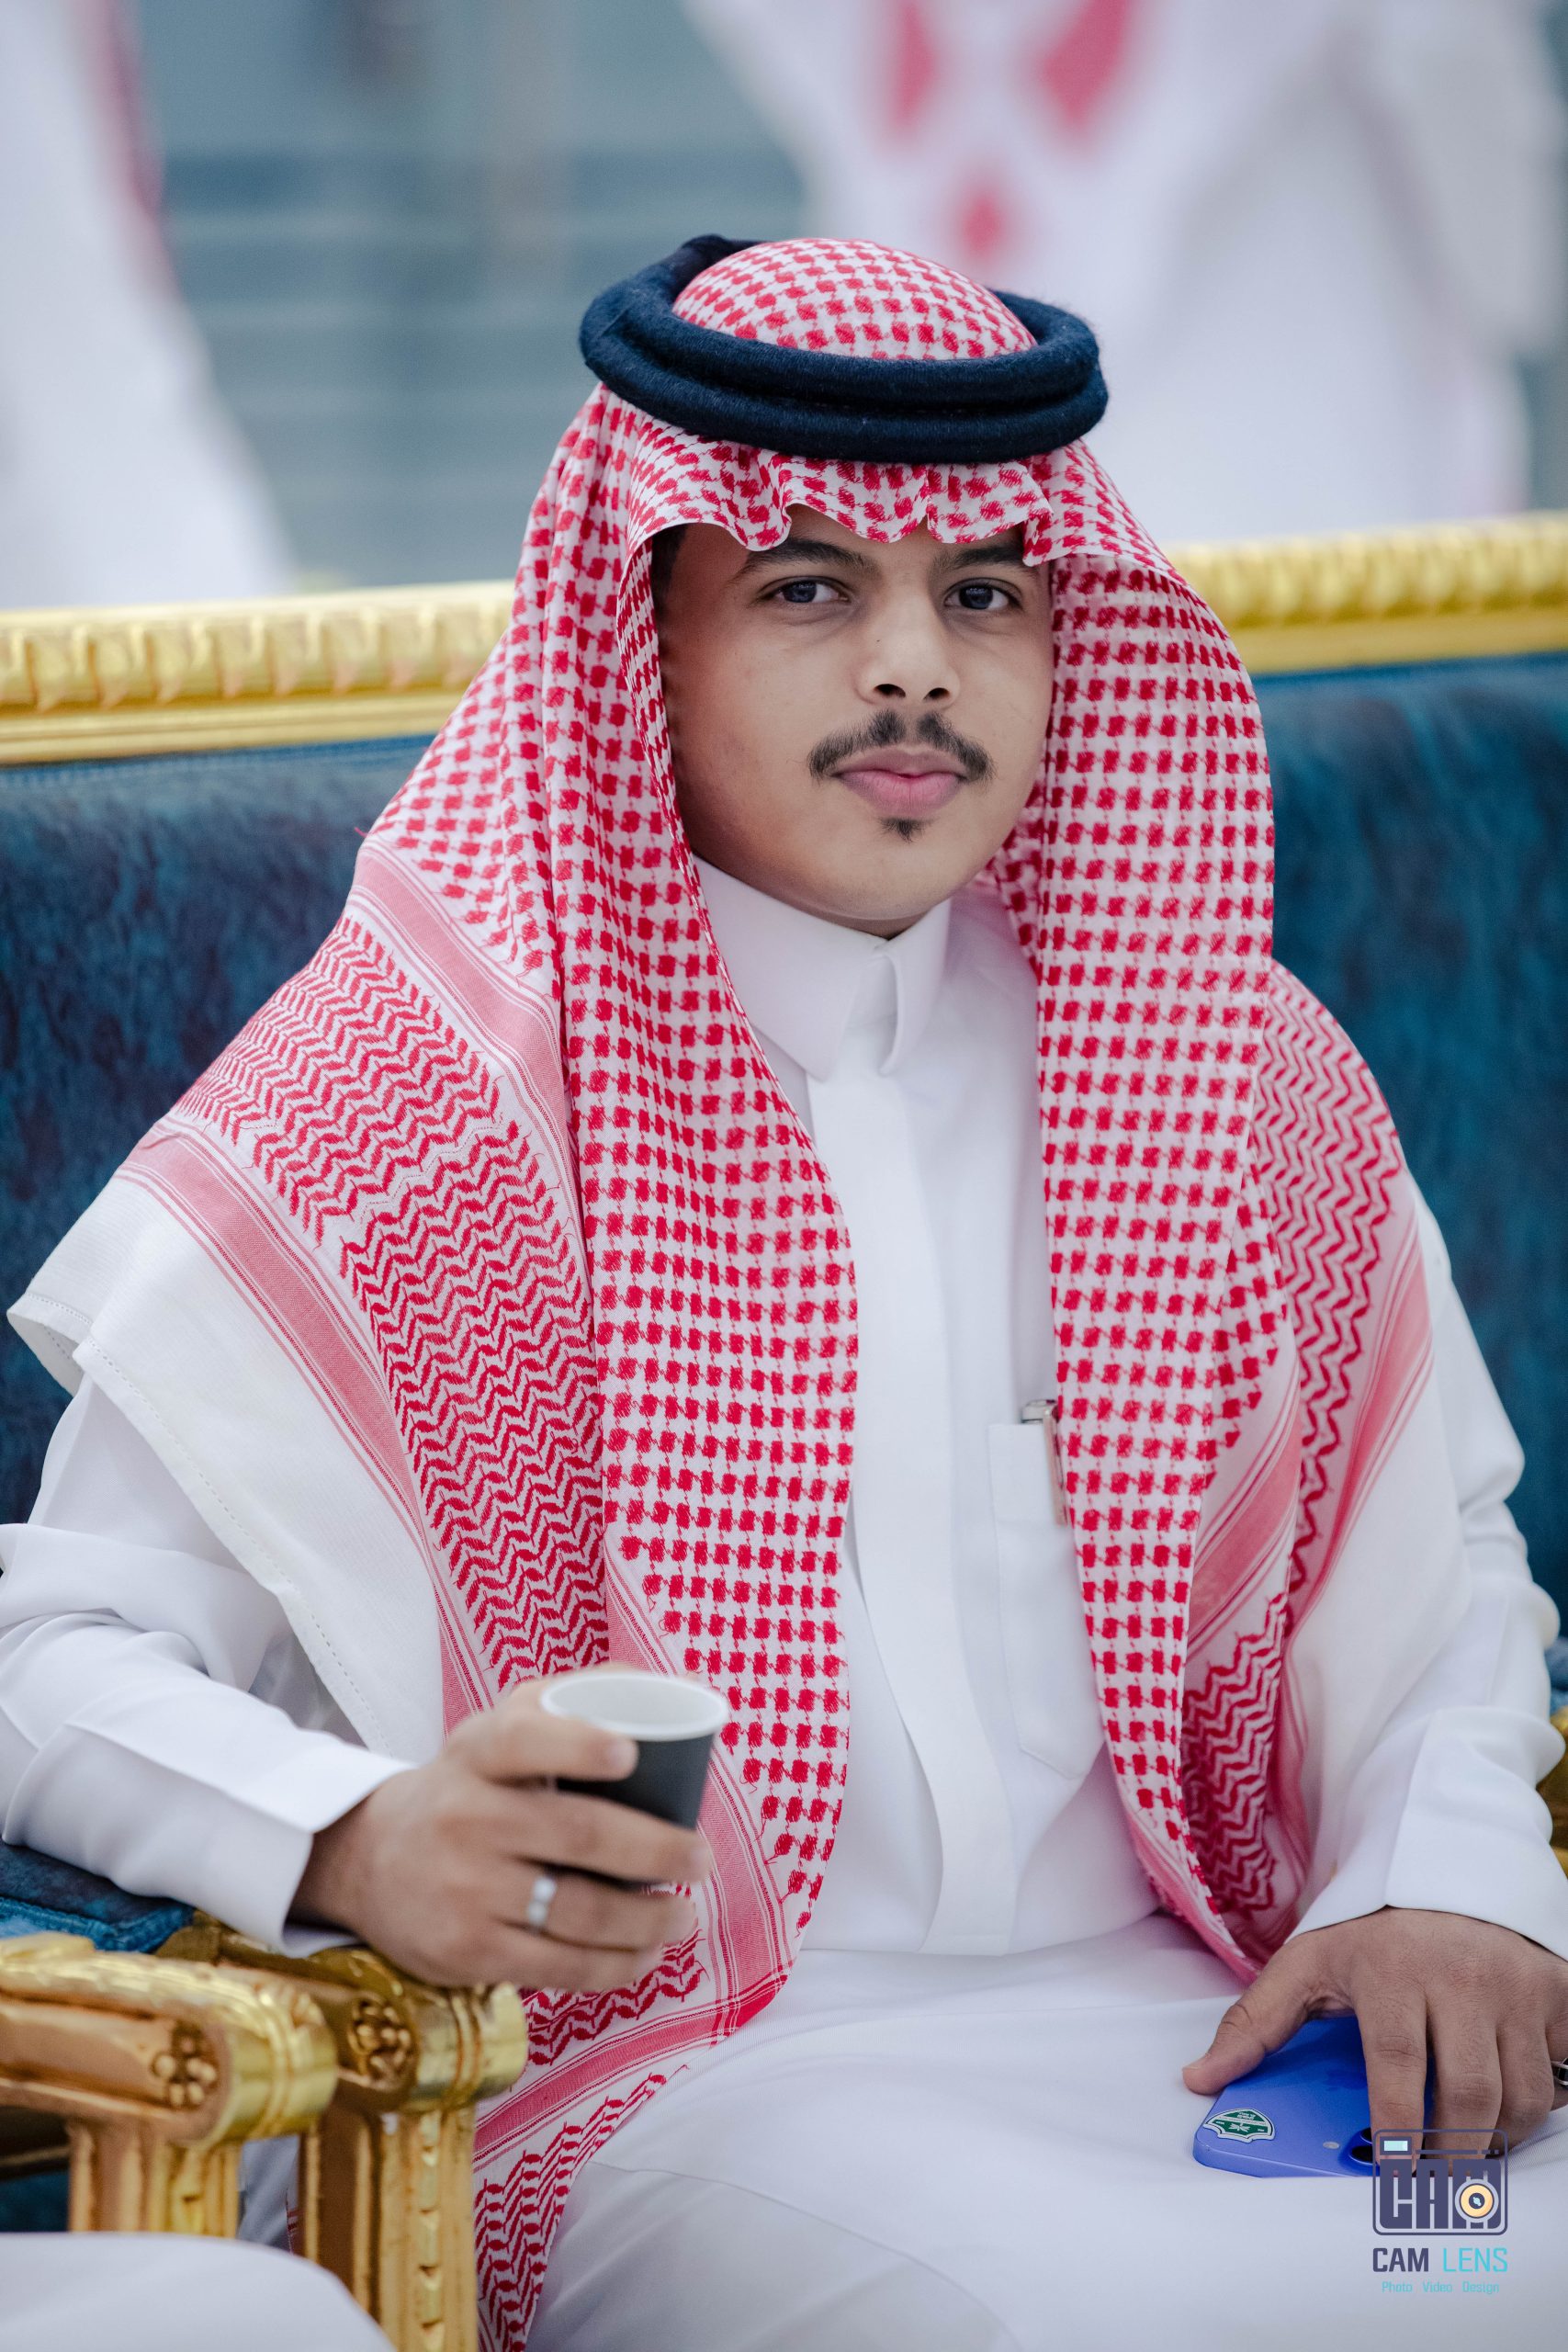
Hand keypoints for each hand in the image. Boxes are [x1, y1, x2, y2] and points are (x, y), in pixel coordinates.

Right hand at [296, 1676, 709, 1988]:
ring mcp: (466, 1889)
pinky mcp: (468, 1952)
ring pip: (578, 1910)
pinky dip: (615, 1966)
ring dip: (648, 1918)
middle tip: (700, 1858)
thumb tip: (670, 1687)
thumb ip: (573, 1699)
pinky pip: (558, 1966)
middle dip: (656, 1850)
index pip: (523, 1740)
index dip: (578, 1745)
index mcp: (478, 1752)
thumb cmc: (469, 1785)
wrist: (370, 1859)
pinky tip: (646, 1955)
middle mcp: (467, 1817)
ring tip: (683, 1915)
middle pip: (577, 1835)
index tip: (630, 1754)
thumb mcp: (498, 1727)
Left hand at [1183, 1907, 1567, 2149]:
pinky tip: (1513, 2107)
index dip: (1397, 2131)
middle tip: (1434, 2181)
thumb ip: (1254, 2023)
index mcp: (1393, 1970)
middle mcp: (1462, 1977)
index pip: (1396, 2068)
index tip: (1392, 2174)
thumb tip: (1198, 2079)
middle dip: (1453, 2151)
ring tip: (1467, 2147)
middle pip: (1469, 2093)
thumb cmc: (1372, 1933)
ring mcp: (1517, 1985)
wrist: (1447, 1871)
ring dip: (1498, 2137)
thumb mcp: (1307, 1963)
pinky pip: (1563, 2069)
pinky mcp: (1557, 1991)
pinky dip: (1546, 2101)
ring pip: (1524, 2095)